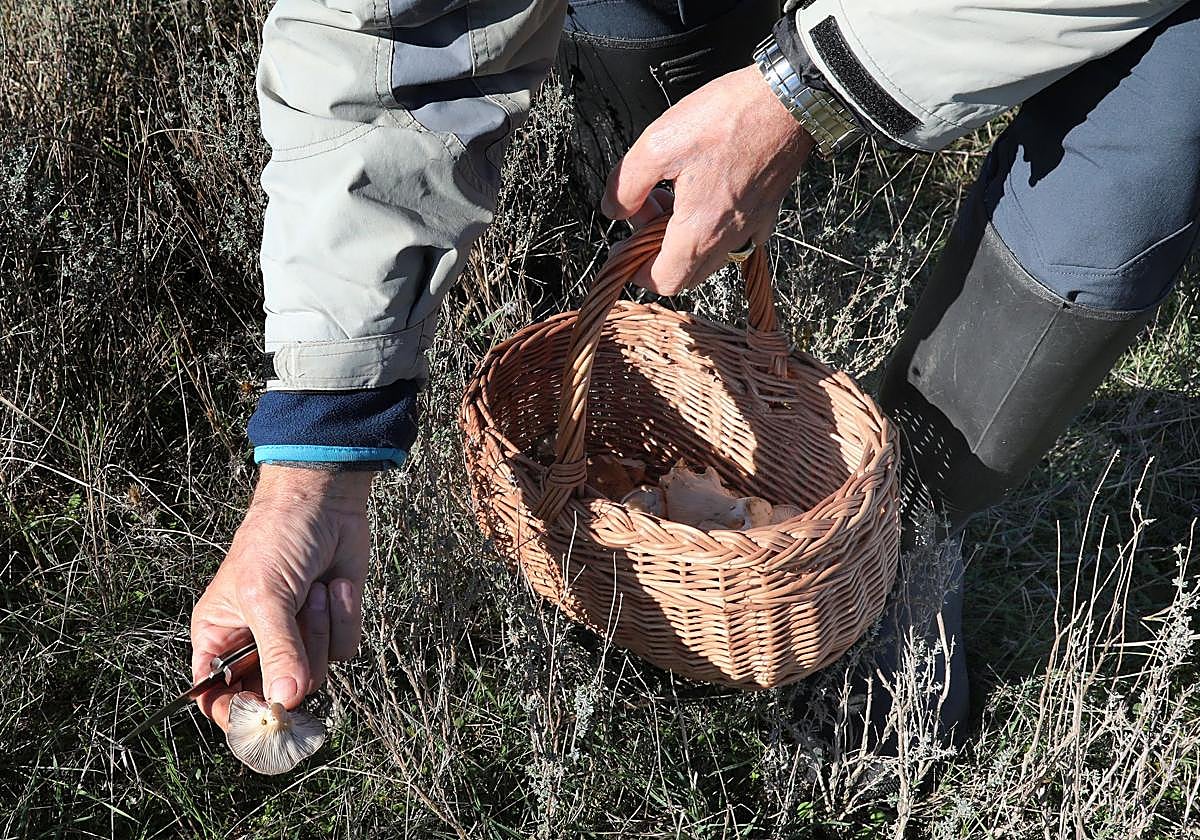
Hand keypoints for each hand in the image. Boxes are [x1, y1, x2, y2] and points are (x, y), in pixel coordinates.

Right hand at [189, 465, 372, 729]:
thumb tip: (287, 700)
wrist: (326, 503)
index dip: (239, 715)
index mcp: (218, 640)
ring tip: (311, 590)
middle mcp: (255, 648)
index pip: (216, 699)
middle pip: (278, 695)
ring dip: (320, 630)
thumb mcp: (266, 594)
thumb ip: (276, 650)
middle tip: (295, 614)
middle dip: (295, 658)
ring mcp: (297, 641)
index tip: (268, 714)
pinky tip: (333, 586)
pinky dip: (343, 617)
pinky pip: (344, 650)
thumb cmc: (276, 540)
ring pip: (317, 675)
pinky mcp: (331, 630)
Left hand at [601, 64, 814, 294]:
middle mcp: (729, 236)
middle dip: (659, 252)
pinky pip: (735, 235)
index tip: (625, 249)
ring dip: (683, 238)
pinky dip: (712, 227)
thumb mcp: (658, 144)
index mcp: (699, 229)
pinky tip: (704, 192)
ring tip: (671, 195)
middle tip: (647, 212)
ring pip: (710, 255)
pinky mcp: (767, 209)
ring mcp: (752, 225)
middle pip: (688, 274)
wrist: (789, 99)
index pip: (665, 281)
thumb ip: (626, 185)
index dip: (638, 273)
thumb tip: (614, 210)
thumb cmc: (726, 117)